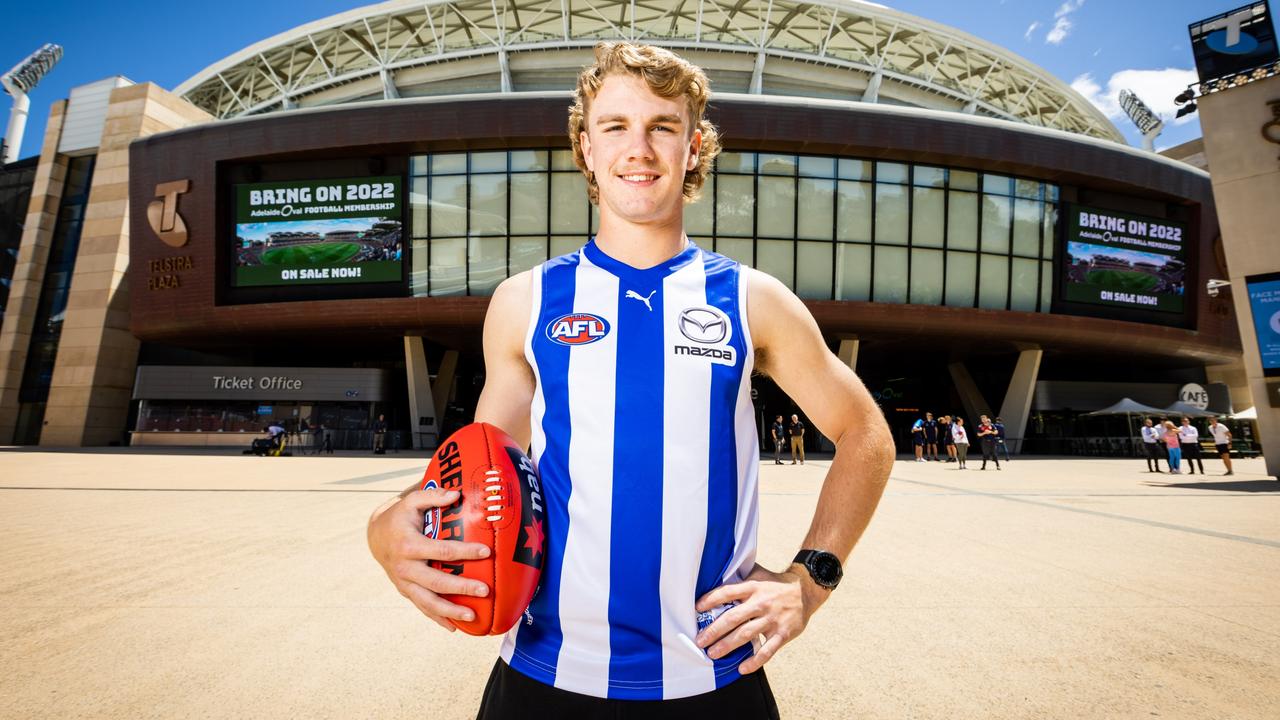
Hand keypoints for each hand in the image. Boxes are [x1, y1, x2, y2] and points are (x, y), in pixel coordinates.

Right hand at [367, 487, 492, 630]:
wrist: (376, 536)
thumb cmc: (400, 516)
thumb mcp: (411, 500)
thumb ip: (433, 495)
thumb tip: (457, 493)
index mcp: (409, 545)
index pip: (441, 550)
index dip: (464, 551)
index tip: (486, 552)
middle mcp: (405, 567)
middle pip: (436, 581)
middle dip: (461, 587)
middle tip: (485, 590)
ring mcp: (404, 583)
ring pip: (428, 601)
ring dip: (450, 610)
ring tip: (472, 616)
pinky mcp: (406, 591)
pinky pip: (422, 607)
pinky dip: (437, 618)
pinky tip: (454, 627)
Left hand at [693, 563, 822, 673]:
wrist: (806, 590)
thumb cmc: (775, 583)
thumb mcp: (758, 574)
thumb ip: (740, 576)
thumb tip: (716, 572)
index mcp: (753, 587)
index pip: (727, 592)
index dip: (711, 600)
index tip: (696, 609)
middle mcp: (761, 603)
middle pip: (733, 617)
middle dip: (714, 630)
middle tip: (700, 641)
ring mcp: (772, 619)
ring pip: (747, 634)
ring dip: (728, 646)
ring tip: (713, 654)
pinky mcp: (783, 633)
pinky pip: (768, 650)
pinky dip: (755, 661)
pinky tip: (742, 668)